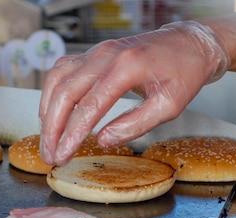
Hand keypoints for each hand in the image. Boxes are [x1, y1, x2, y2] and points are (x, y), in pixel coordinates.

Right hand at [39, 21, 229, 164]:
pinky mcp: (92, 54)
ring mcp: (96, 51)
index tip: (62, 155)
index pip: (89, 106)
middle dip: (52, 129)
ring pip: (57, 80)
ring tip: (48, 140)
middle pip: (65, 93)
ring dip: (47, 112)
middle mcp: (105, 55)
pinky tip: (51, 115)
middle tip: (50, 155)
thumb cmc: (183, 74)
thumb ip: (135, 125)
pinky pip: (62, 72)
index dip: (71, 134)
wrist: (188, 44)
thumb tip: (103, 141)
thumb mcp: (169, 106)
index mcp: (126, 67)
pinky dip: (52, 95)